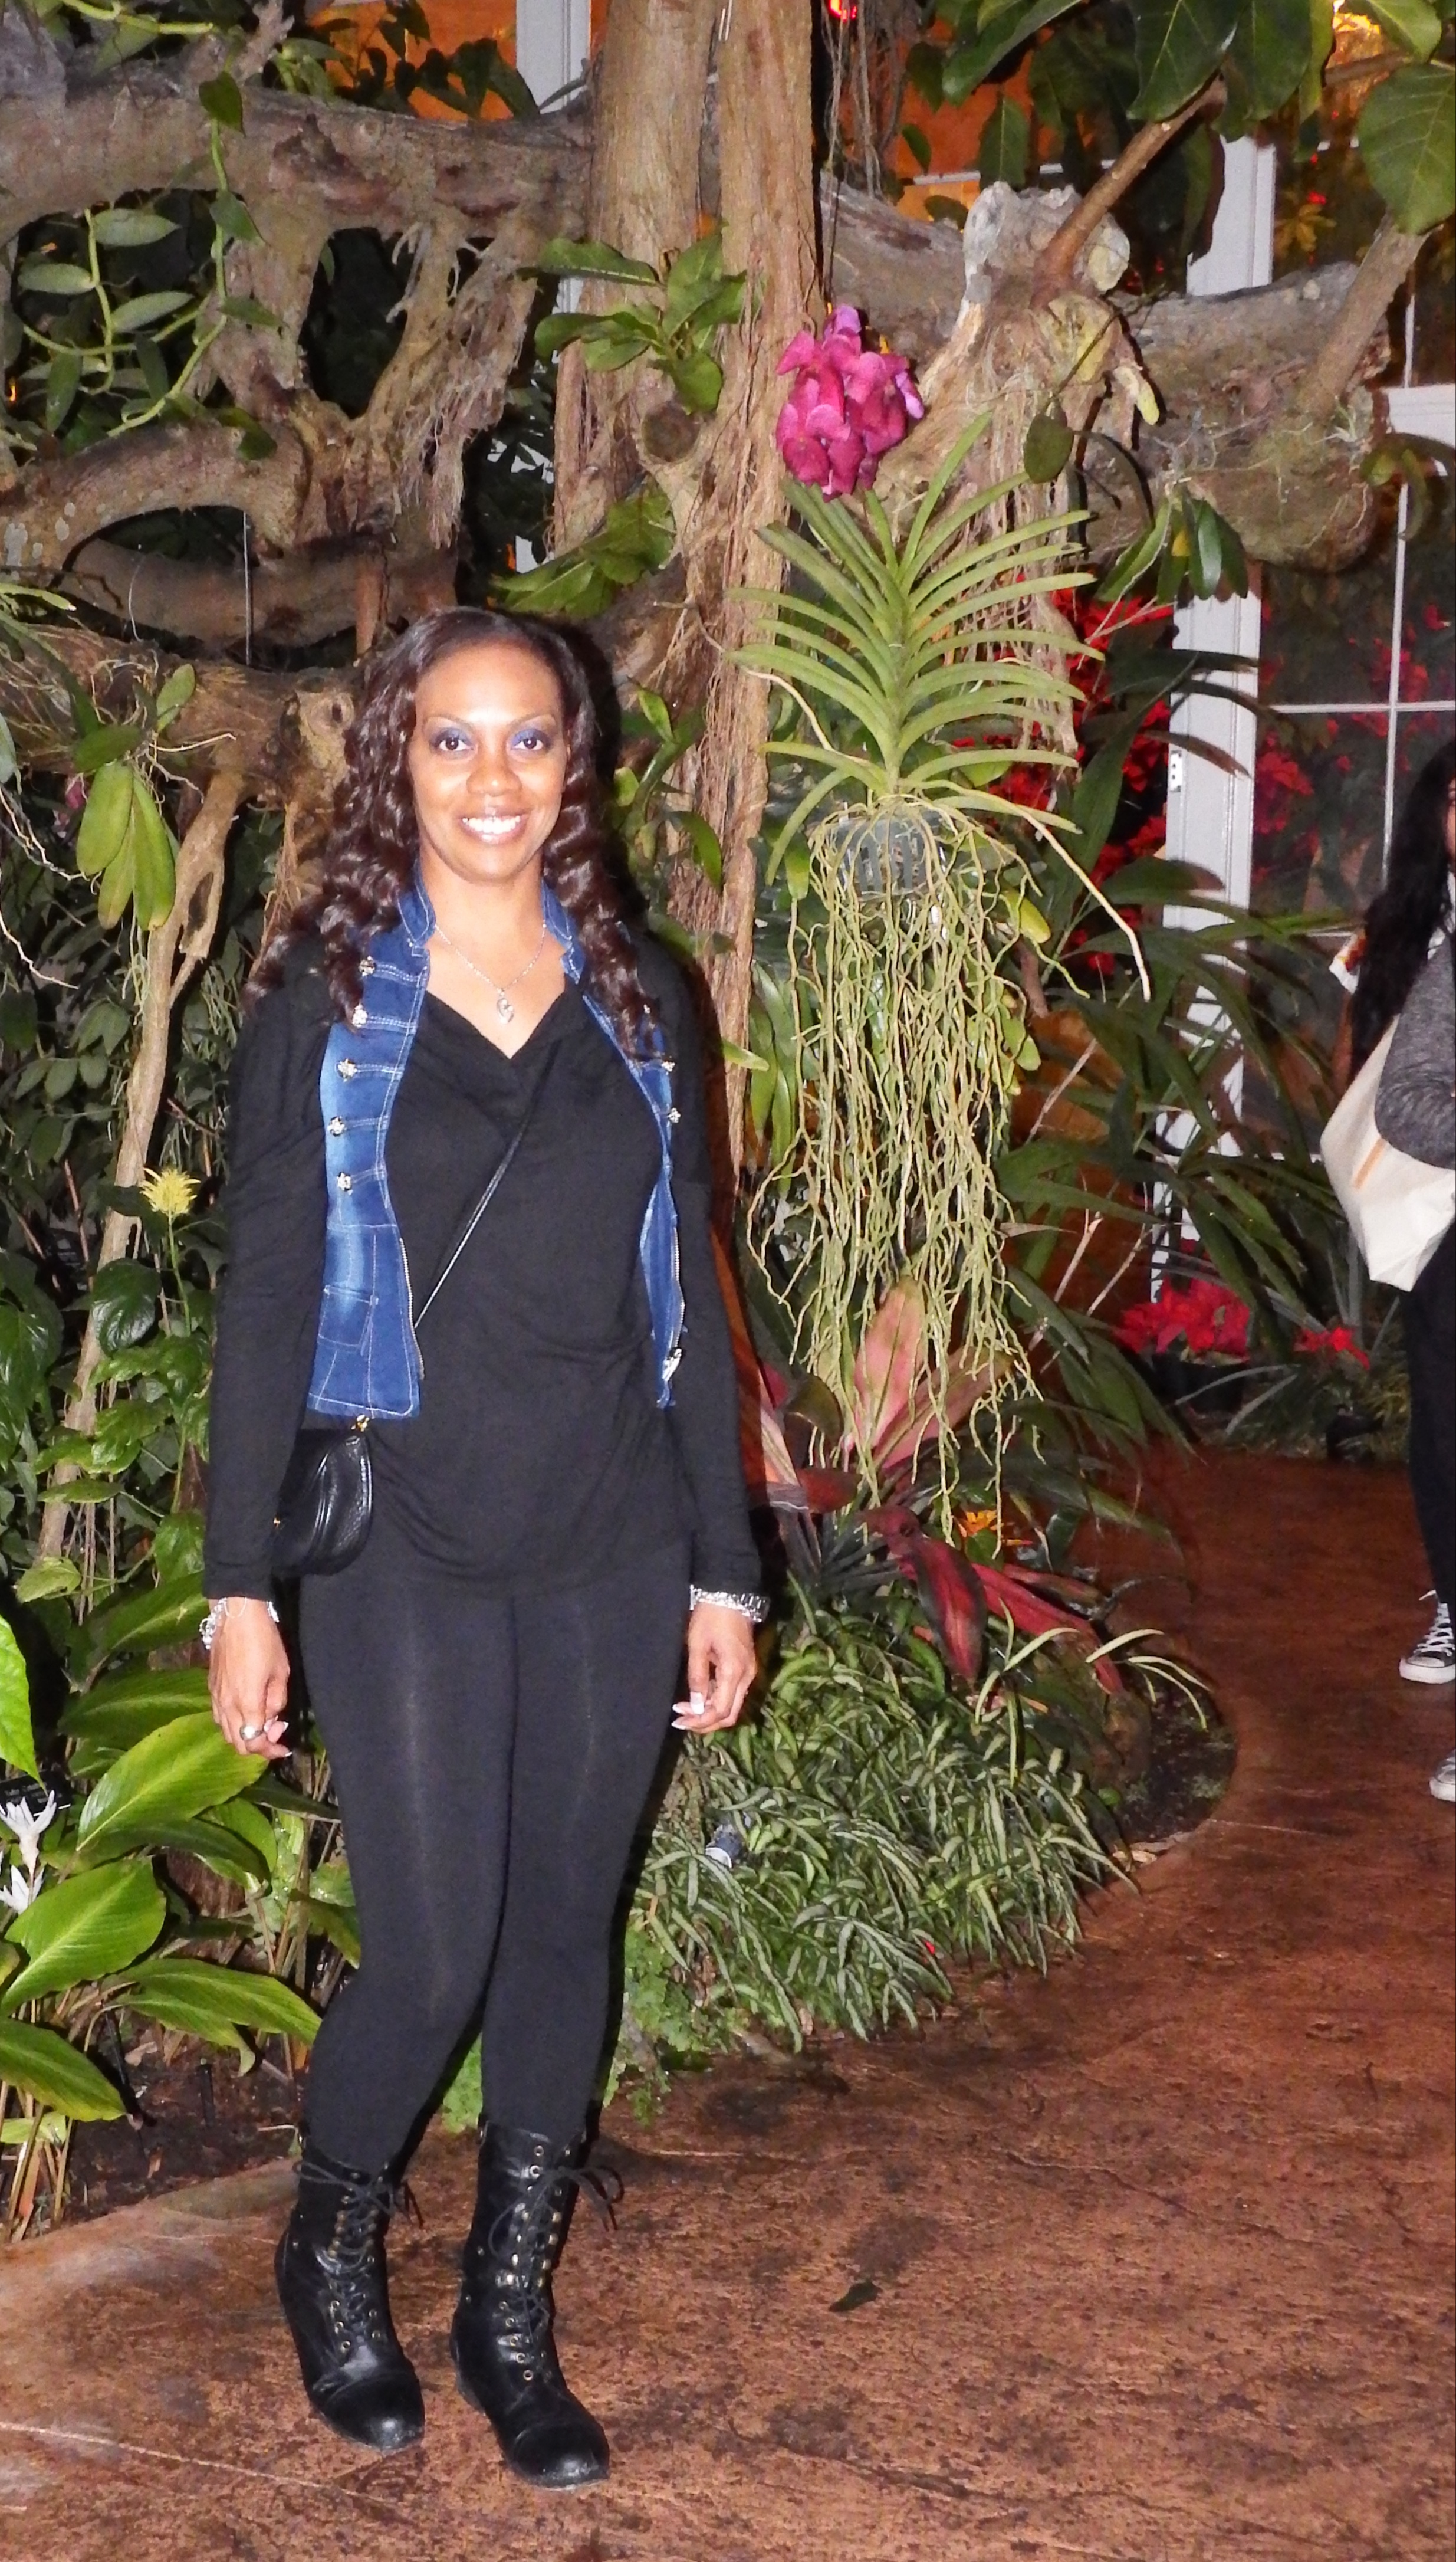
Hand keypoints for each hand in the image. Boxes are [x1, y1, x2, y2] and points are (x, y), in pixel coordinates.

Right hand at [208, 1600, 290, 1759]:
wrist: (236, 1617)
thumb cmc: (264, 1641)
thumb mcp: (281, 1672)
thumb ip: (277, 1700)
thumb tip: (272, 1718)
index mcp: (246, 1703)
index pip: (254, 1741)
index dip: (270, 1749)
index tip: (284, 1745)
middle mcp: (227, 1705)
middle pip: (238, 1743)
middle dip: (259, 1746)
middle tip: (275, 1734)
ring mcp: (216, 1697)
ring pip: (226, 1732)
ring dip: (244, 1735)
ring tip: (263, 1723)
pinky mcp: (211, 1688)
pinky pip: (219, 1717)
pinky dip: (233, 1723)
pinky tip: (246, 1711)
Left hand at [673, 1603, 757, 1733]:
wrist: (731, 1594)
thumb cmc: (711, 1616)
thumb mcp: (697, 1645)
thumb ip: (697, 1676)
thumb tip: (695, 1705)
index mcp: (735, 1671)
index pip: (720, 1710)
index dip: (700, 1720)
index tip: (679, 1719)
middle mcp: (747, 1676)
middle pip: (730, 1714)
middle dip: (706, 1723)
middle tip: (682, 1721)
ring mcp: (749, 1672)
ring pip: (732, 1706)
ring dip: (710, 1713)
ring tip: (686, 1711)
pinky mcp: (746, 1667)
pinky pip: (733, 1694)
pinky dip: (716, 1701)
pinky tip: (699, 1699)